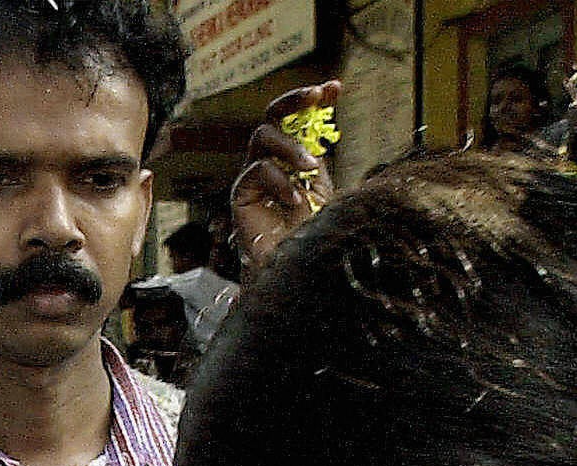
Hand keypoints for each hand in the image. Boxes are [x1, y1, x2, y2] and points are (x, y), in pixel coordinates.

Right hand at [231, 81, 340, 273]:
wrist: (292, 267)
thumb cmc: (308, 232)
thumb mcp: (321, 190)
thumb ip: (318, 162)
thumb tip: (324, 131)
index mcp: (290, 156)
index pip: (296, 118)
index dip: (313, 99)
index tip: (335, 86)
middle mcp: (269, 160)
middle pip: (273, 115)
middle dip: (296, 100)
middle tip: (318, 97)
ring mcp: (253, 175)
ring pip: (262, 137)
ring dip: (290, 147)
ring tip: (311, 168)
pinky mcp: (241, 195)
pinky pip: (257, 171)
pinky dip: (279, 182)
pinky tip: (294, 201)